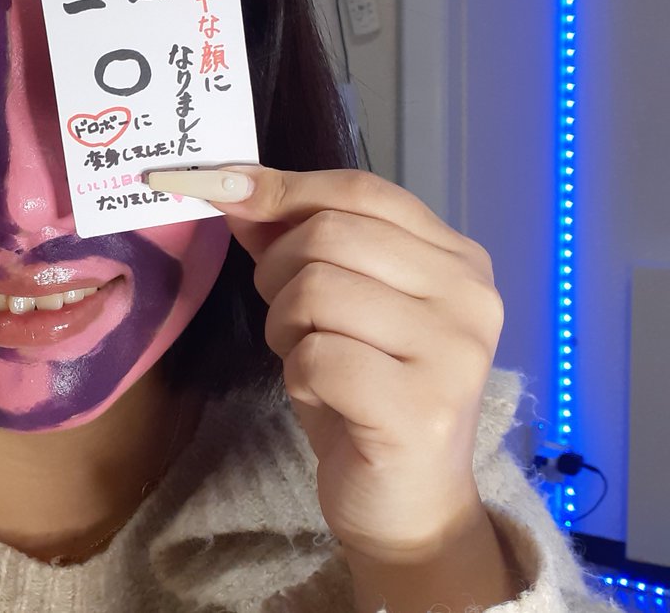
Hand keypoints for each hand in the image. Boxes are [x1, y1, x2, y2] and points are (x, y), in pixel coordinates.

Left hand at [148, 166, 504, 564]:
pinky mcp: (422, 408)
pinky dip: (297, 374)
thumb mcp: (332, 305)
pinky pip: (315, 356)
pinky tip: (324, 397)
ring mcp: (453, 351)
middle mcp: (468, 296)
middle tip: (288, 318)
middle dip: (278, 270)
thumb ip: (294, 241)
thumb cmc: (366, 393)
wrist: (408, 505)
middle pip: (329, 234)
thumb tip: (234, 185)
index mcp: (456, 259)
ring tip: (309, 359)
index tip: (222, 187)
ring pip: (316, 289)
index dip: (283, 185)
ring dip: (285, 326)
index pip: (360, 190)